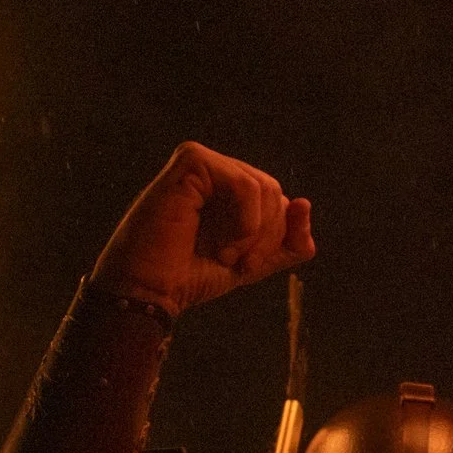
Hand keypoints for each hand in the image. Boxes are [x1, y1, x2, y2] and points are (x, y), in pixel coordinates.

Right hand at [88, 142, 314, 316]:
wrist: (148, 292)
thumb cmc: (189, 277)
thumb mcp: (250, 263)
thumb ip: (284, 242)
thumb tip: (304, 204)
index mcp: (226, 189)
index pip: (279, 200)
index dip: (274, 238)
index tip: (243, 267)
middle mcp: (215, 170)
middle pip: (275, 191)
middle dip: (265, 237)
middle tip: (234, 263)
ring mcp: (202, 161)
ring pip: (265, 187)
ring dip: (253, 234)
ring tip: (224, 254)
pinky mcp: (191, 160)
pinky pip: (246, 185)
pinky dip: (244, 223)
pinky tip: (220, 244)